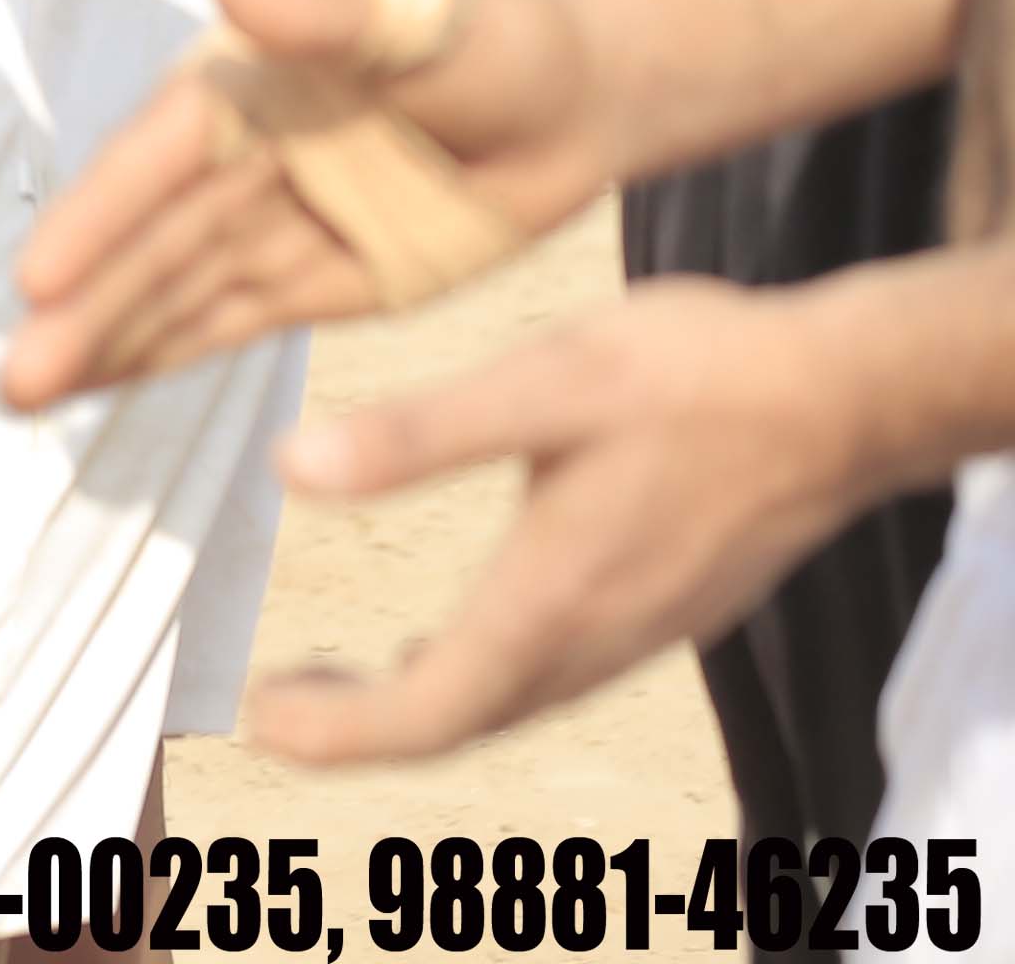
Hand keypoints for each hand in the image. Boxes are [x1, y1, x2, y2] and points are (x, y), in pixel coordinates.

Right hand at [0, 0, 604, 410]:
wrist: (585, 95)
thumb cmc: (498, 28)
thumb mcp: (421, 8)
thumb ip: (325, 5)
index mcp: (246, 84)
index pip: (160, 160)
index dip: (99, 219)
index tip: (35, 281)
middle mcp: (241, 154)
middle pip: (152, 243)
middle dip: (83, 311)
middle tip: (10, 379)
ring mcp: (279, 221)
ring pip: (180, 292)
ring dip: (106, 341)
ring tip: (22, 396)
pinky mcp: (327, 279)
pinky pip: (237, 319)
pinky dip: (168, 348)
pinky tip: (102, 382)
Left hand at [238, 280, 893, 764]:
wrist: (846, 397)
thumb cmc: (698, 378)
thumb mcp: (543, 380)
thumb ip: (419, 432)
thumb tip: (291, 466)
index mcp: (552, 594)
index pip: (431, 708)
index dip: (340, 731)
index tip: (262, 718)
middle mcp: (598, 634)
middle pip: (465, 720)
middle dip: (364, 728)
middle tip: (278, 708)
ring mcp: (640, 626)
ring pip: (512, 700)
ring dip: (422, 702)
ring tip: (336, 682)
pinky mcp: (668, 603)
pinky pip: (556, 672)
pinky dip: (482, 673)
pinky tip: (446, 639)